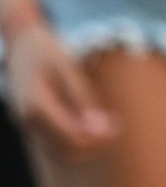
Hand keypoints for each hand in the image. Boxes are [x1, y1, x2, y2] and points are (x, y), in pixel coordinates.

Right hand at [5, 19, 117, 156]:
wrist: (22, 43)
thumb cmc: (46, 50)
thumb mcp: (67, 67)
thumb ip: (82, 96)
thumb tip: (101, 125)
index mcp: (37, 107)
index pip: (68, 137)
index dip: (95, 137)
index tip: (117, 128)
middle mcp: (29, 121)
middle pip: (63, 147)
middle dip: (91, 143)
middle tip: (116, 129)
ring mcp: (28, 123)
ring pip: (57, 147)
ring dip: (83, 142)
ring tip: (108, 126)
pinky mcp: (32, 120)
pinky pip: (52, 139)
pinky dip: (73, 136)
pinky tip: (90, 123)